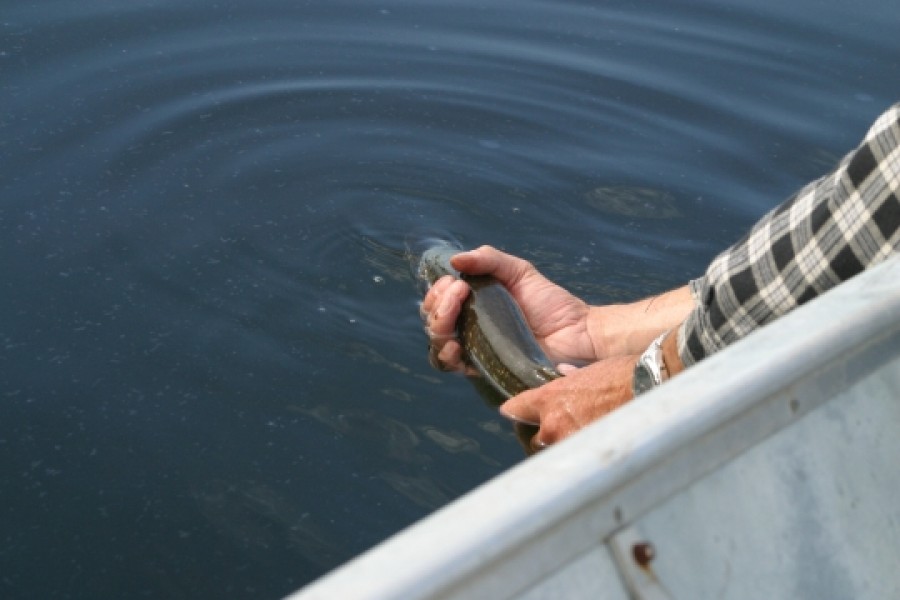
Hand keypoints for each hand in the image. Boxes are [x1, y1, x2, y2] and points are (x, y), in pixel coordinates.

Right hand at [420, 245, 596, 371]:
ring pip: (438, 344)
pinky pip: (454, 367)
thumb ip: (488, 260)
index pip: (439, 301)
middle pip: (434, 321)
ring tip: (455, 308)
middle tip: (459, 290)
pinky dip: (447, 354)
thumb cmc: (550, 302)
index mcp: (473, 305)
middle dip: (437, 304)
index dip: (438, 292)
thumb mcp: (519, 271)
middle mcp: (469, 328)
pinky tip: (456, 343)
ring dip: (439, 324)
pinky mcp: (485, 369)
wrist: (577, 332)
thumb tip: (455, 260)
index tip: (455, 280)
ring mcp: (475, 350)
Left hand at [499, 355, 636, 450]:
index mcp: (549, 398)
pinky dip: (586, 459)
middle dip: (549, 435)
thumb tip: (566, 375)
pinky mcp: (589, 457)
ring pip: (559, 452)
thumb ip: (572, 380)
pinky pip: (579, 462)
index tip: (512, 413)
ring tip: (585, 445)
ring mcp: (570, 443)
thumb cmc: (622, 374)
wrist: (649, 387)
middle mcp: (553, 424)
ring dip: (569, 448)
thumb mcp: (589, 371)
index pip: (516, 409)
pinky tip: (598, 455)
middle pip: (538, 438)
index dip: (515, 412)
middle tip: (566, 431)